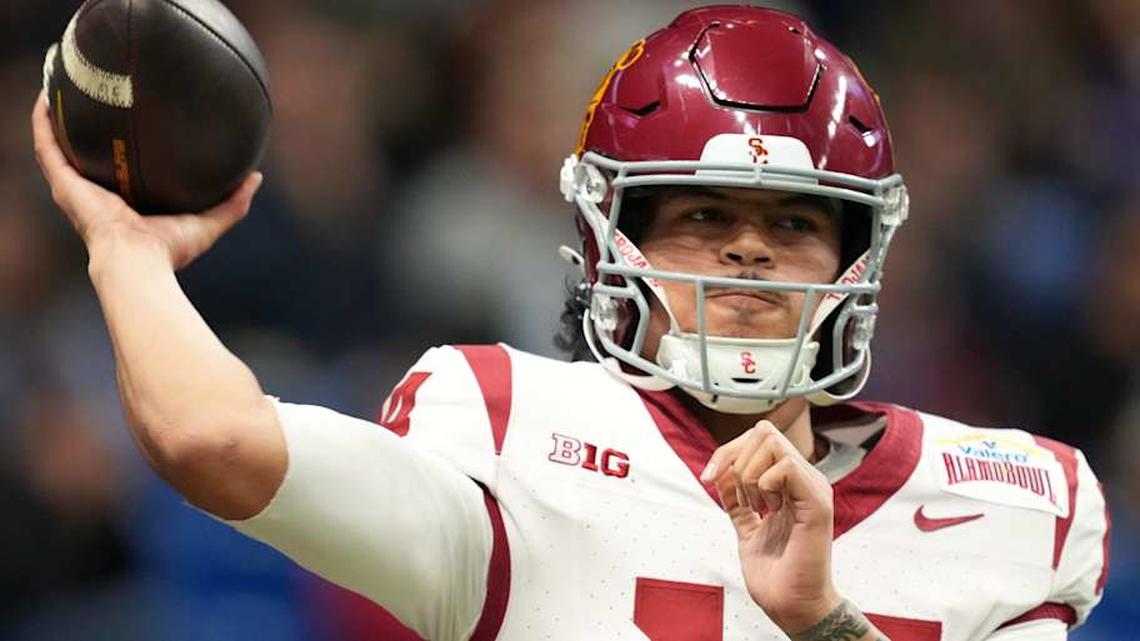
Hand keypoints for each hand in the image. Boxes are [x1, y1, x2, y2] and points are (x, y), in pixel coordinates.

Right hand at [31, 91, 261, 270]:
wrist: (138, 261)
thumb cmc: (169, 251)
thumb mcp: (208, 222)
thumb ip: (233, 202)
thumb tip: (256, 178)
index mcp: (126, 204)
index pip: (121, 171)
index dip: (122, 149)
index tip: (131, 125)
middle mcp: (97, 195)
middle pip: (86, 156)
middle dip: (85, 130)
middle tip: (91, 98)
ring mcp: (76, 189)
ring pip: (59, 147)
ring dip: (56, 119)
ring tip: (59, 87)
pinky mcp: (64, 184)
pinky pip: (47, 147)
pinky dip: (43, 122)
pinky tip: (45, 96)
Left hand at [700, 421, 840, 633]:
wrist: (791, 605)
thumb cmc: (774, 574)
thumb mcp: (745, 526)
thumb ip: (735, 499)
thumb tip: (718, 472)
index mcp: (791, 482)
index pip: (758, 437)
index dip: (726, 451)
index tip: (708, 479)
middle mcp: (805, 479)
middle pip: (763, 431)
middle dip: (733, 458)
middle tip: (737, 495)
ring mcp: (813, 488)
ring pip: (772, 443)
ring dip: (749, 473)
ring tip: (757, 504)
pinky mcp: (817, 503)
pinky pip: (786, 467)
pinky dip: (764, 484)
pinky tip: (769, 509)